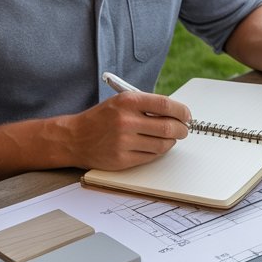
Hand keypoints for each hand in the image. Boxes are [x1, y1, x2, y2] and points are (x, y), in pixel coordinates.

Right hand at [62, 92, 190, 169]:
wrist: (74, 138)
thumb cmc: (102, 118)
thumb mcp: (121, 102)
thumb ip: (148, 105)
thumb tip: (177, 113)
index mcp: (127, 101)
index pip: (165, 105)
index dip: (182, 111)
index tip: (187, 115)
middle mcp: (125, 121)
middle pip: (168, 127)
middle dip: (182, 129)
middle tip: (184, 130)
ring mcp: (123, 142)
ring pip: (163, 144)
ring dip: (171, 142)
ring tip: (169, 138)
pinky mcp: (122, 159)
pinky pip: (151, 157)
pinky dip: (158, 152)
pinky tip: (154, 146)